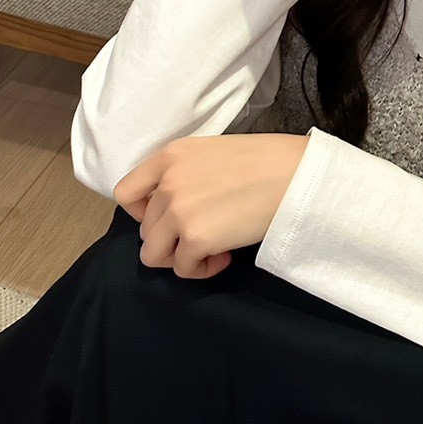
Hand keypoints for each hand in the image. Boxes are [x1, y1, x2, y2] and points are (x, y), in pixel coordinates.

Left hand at [114, 134, 310, 278]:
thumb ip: (186, 174)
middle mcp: (168, 182)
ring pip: (154, 255)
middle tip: (204, 236)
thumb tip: (177, 206)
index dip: (142, 214)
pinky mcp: (195, 238)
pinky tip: (226, 256)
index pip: (126, 193)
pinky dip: (202, 269)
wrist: (296, 174)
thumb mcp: (214, 153)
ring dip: (181, 257)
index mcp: (171, 156)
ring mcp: (178, 211)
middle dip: (172, 239)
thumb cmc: (267, 160)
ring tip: (211, 249)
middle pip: (145, 230)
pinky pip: (184, 269)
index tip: (168, 219)